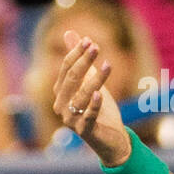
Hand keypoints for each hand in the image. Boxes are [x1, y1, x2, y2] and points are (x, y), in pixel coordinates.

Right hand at [53, 30, 128, 166]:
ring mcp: (71, 119)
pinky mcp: (85, 130)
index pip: (66, 69)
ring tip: (107, 65)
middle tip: (96, 47)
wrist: (112, 139)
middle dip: (83, 61)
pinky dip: (94, 105)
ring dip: (95, 79)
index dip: (77, 54)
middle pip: (72, 79)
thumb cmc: (101, 110)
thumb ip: (81, 61)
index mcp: (61, 92)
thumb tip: (70, 33)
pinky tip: (100, 94)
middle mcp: (61, 105)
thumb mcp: (92, 82)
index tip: (90, 41)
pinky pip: (88, 116)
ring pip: (81, 95)